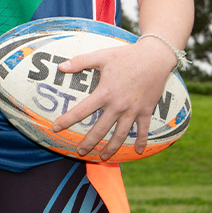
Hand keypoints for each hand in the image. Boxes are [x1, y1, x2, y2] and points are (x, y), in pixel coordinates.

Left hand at [51, 42, 173, 159]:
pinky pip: (143, 130)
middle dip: (89, 142)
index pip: (82, 110)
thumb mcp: (101, 56)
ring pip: (120, 134)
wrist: (155, 57)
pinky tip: (138, 152)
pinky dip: (142, 141)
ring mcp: (133, 110)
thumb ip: (80, 62)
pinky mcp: (146, 110)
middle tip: (80, 152)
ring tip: (103, 157)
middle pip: (100, 129)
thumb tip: (61, 67)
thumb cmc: (126, 55)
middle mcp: (118, 105)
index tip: (56, 127)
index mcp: (105, 93)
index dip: (67, 120)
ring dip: (111, 147)